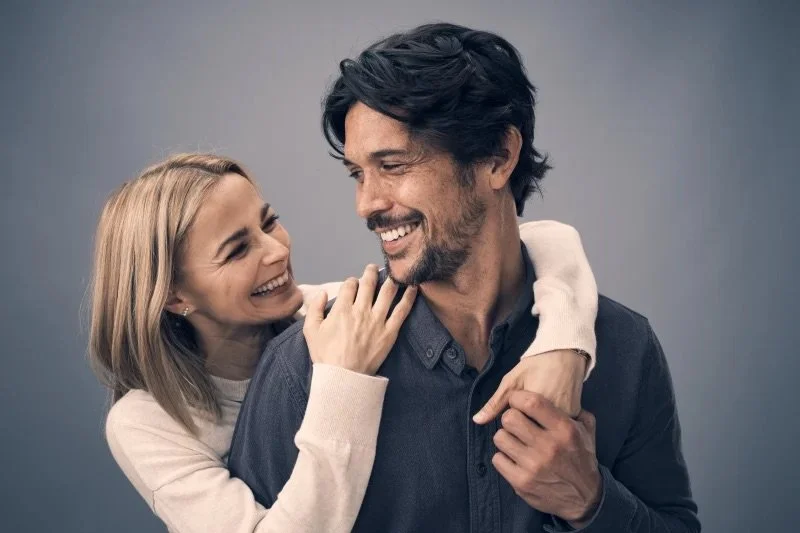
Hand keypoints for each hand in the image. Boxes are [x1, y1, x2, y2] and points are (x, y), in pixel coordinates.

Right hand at [303, 264, 416, 374]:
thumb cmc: (325, 356)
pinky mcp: (390, 332)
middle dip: (370, 272)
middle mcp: (361, 311)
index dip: (351, 281)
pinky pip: (402, 311)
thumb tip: (322, 293)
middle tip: (372, 268)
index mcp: (342, 309)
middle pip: (369, 283)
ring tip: (393, 272)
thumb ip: (315, 309)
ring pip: (387, 292)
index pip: (350, 285)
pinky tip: (414, 287)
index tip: (353, 284)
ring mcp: (377, 321)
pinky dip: (409, 297)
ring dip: (391, 278)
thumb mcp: (310, 330)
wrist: (343, 377)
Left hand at [473, 349, 585, 423]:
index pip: (513, 424)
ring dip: (538, 425)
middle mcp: (552, 415)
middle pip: (528, 432)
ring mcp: (566, 419)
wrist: (566, 356)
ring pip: (542, 433)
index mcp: (534, 406)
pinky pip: (556, 431)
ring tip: (541, 408)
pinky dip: (551, 425)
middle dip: (524, 422)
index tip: (520, 400)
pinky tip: (551, 414)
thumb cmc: (536, 365)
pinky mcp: (574, 420)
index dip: (513, 413)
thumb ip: (495, 403)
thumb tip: (477, 421)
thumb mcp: (512, 380)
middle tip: (531, 404)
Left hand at [492, 391, 601, 525]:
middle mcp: (548, 447)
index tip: (517, 402)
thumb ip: (576, 410)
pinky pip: (497, 459)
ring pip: (500, 437)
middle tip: (515, 424)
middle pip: (509, 418)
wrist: (584, 498)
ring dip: (505, 438)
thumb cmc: (582, 459)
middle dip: (510, 418)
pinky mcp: (521, 483)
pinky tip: (514, 458)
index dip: (517, 398)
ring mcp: (533, 466)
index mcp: (564, 430)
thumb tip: (560, 394)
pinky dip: (503, 457)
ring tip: (515, 441)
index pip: (530, 402)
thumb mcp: (587, 431)